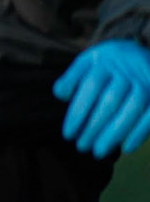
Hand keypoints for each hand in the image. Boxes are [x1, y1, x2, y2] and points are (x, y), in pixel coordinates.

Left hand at [53, 39, 149, 158]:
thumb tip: (60, 95)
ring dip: (115, 133)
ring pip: (132, 109)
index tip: (68, 134)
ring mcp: (145, 81)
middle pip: (110, 101)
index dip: (77, 113)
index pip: (88, 88)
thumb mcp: (86, 63)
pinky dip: (140, 132)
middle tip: (82, 147)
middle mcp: (126, 70)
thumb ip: (71, 79)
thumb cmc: (105, 64)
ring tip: (99, 151)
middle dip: (94, 127)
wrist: (137, 50)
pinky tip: (126, 148)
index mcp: (102, 61)